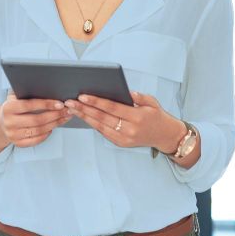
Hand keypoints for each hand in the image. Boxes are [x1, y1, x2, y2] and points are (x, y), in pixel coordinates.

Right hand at [0, 92, 70, 147]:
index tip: (59, 103)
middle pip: (36, 120)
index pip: (29, 105)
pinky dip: (46, 134)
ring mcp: (13, 134)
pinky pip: (36, 140)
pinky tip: (52, 127)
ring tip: (63, 118)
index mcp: (8, 108)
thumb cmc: (13, 107)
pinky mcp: (18, 143)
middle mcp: (9, 122)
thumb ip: (27, 92)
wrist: (1, 122)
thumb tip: (48, 88)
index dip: (46, 104)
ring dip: (54, 124)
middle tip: (66, 111)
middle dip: (54, 115)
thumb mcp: (15, 97)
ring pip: (38, 131)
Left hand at [65, 91, 184, 152]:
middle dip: (84, 109)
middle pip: (102, 118)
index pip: (111, 108)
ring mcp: (124, 139)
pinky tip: (83, 116)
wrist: (165, 136)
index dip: (96, 102)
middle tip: (70, 102)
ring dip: (84, 117)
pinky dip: (92, 124)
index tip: (82, 96)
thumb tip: (124, 92)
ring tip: (72, 108)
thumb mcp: (152, 102)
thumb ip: (138, 97)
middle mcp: (129, 130)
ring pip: (99, 127)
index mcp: (137, 117)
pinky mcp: (121, 143)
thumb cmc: (157, 116)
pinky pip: (103, 132)